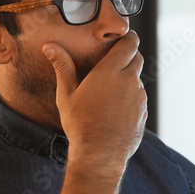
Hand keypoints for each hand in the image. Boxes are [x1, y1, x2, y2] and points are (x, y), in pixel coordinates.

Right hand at [44, 30, 147, 171]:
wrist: (100, 155)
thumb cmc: (81, 125)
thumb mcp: (66, 94)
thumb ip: (62, 66)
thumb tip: (51, 47)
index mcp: (110, 71)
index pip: (129, 43)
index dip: (129, 38)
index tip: (124, 37)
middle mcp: (129, 81)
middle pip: (137, 58)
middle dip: (129, 56)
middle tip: (115, 61)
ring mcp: (139, 98)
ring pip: (138, 79)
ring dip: (129, 78)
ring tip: (111, 90)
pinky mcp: (143, 113)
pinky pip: (139, 98)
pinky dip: (131, 97)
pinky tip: (116, 109)